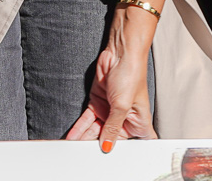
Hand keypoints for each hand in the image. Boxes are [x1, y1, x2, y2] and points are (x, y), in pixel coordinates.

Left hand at [66, 0, 161, 148]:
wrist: (120, 53)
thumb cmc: (132, 73)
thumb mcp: (122, 105)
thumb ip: (113, 127)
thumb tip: (107, 145)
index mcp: (138, 122)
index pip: (136, 143)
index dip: (128, 152)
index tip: (113, 159)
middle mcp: (124, 118)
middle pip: (110, 138)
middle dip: (98, 146)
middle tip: (85, 156)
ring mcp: (110, 111)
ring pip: (95, 130)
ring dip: (84, 139)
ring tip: (74, 148)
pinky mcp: (98, 103)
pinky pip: (87, 120)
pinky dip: (79, 128)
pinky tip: (72, 136)